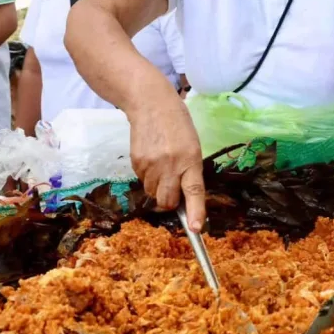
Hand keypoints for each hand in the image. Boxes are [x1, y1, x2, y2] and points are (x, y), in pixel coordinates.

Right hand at [128, 98, 205, 231]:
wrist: (151, 104)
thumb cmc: (177, 125)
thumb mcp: (192, 145)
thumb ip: (190, 170)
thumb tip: (184, 197)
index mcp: (190, 159)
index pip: (194, 190)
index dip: (196, 211)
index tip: (196, 228)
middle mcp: (171, 165)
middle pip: (167, 201)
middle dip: (170, 202)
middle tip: (173, 187)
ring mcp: (151, 165)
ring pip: (153, 193)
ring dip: (158, 187)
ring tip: (161, 165)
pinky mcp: (137, 163)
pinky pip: (143, 182)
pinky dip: (148, 176)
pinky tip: (151, 158)